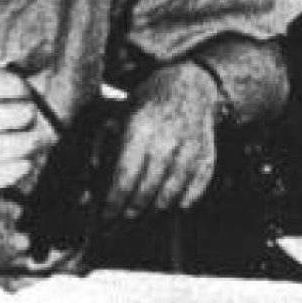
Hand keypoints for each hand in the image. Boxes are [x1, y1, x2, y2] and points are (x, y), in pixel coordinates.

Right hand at [0, 68, 51, 205]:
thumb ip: (14, 69)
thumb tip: (49, 49)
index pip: (15, 84)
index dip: (25, 91)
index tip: (19, 97)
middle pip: (26, 114)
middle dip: (30, 118)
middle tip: (23, 121)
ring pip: (27, 143)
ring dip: (32, 142)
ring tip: (23, 140)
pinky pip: (20, 168)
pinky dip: (22, 165)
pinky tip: (12, 160)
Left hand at [102, 62, 218, 220]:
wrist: (189, 84)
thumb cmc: (148, 104)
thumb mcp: (119, 115)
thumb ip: (103, 146)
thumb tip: (94, 181)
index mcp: (140, 127)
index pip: (125, 176)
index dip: (115, 200)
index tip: (107, 215)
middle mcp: (167, 139)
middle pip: (147, 189)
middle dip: (133, 209)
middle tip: (125, 217)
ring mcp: (190, 148)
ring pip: (171, 194)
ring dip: (156, 208)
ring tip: (146, 213)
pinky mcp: (207, 155)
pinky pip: (195, 189)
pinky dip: (184, 201)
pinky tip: (172, 204)